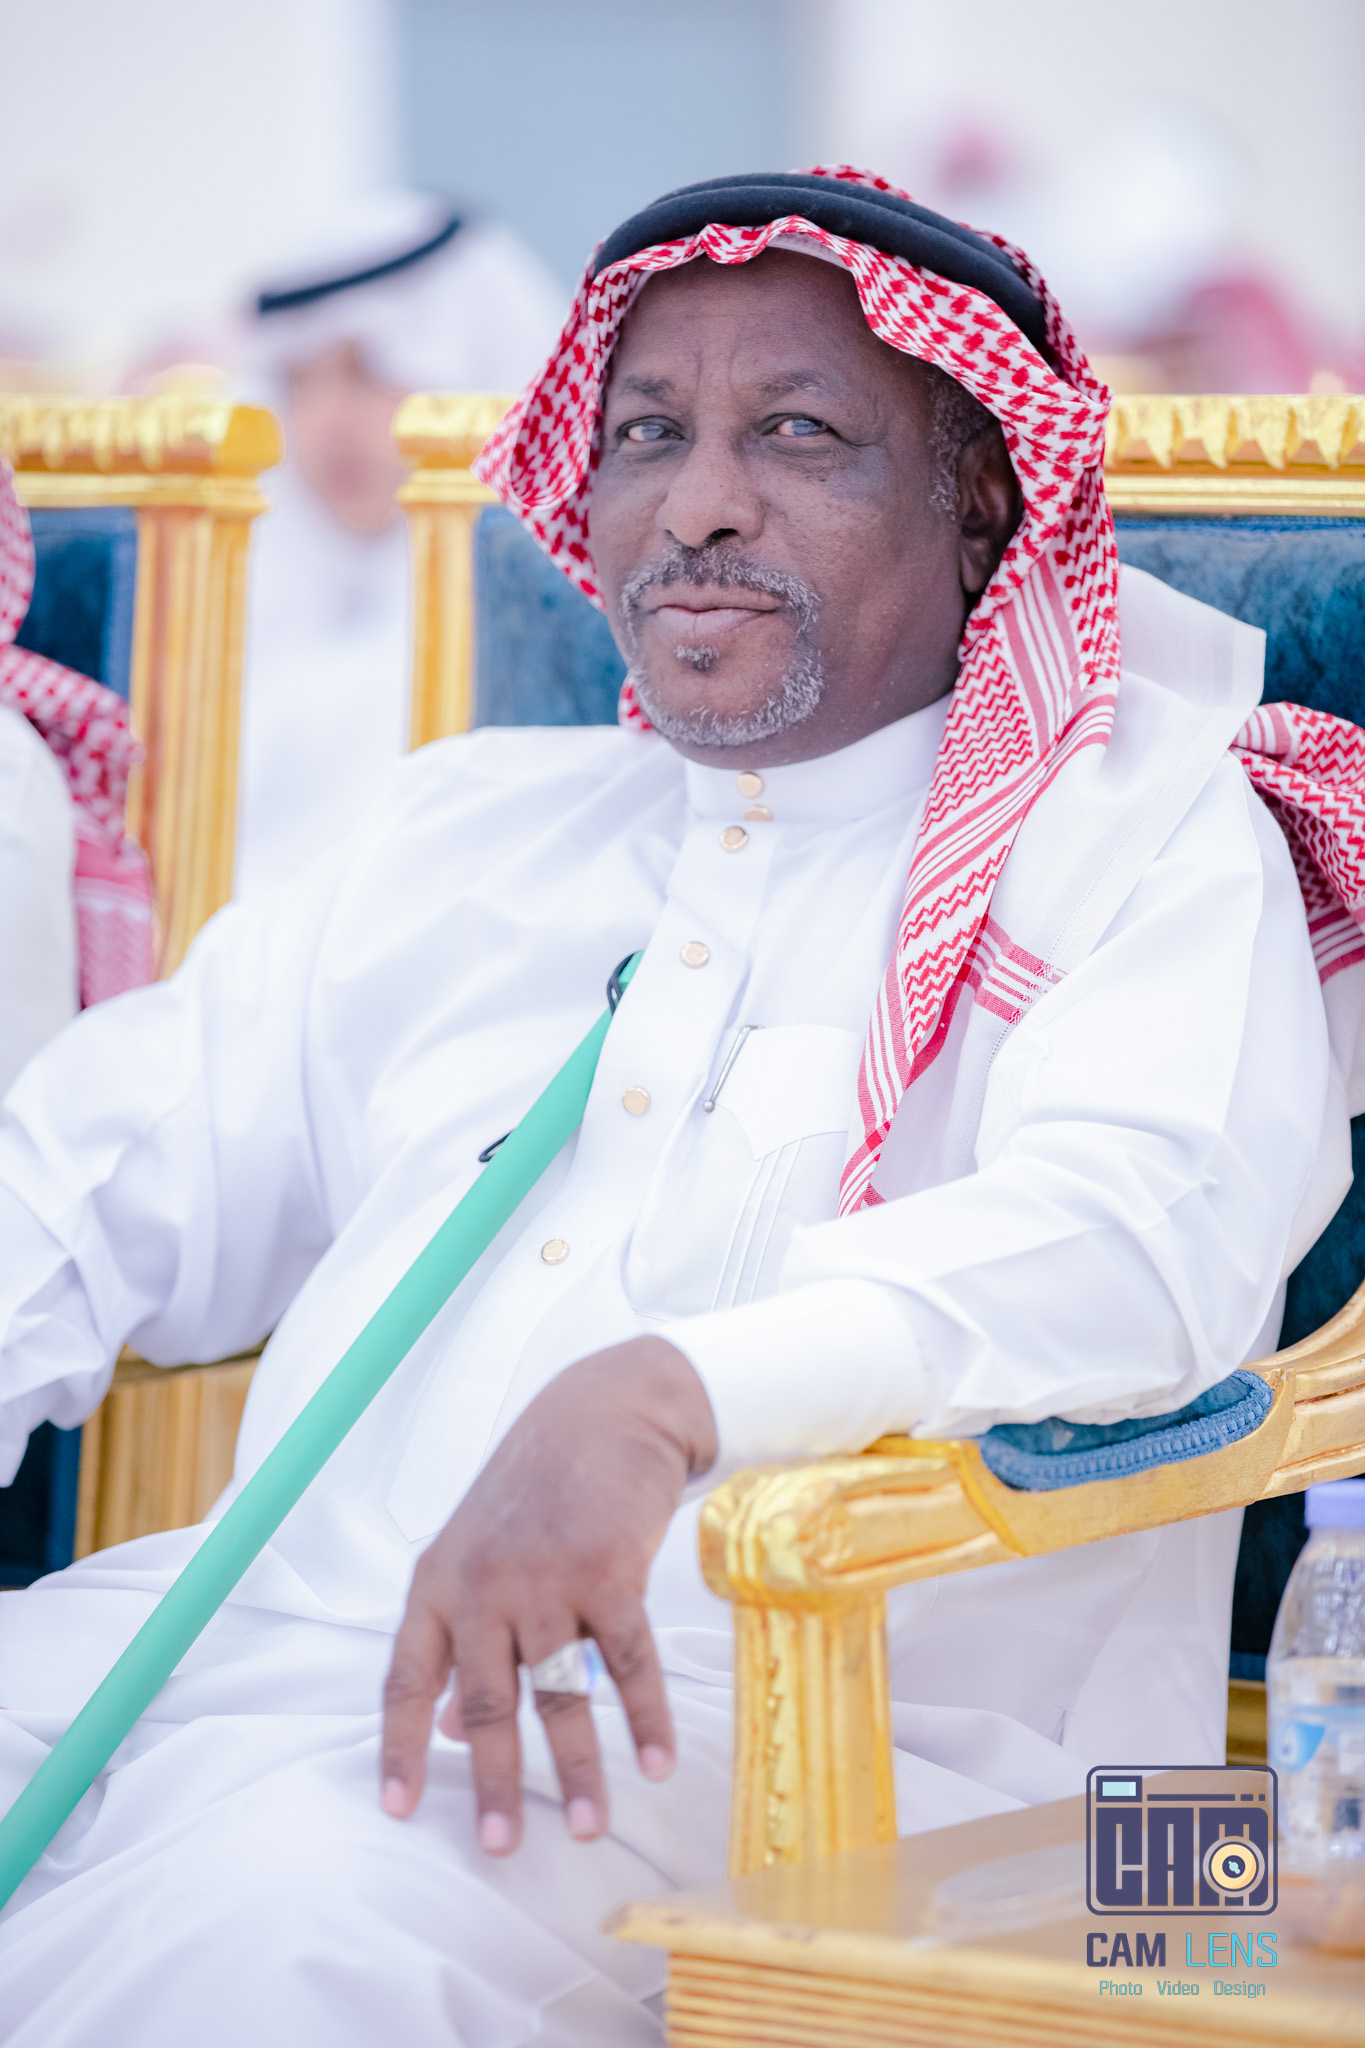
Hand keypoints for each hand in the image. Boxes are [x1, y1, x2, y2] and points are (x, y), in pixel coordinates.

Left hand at [379, 1336, 717, 1853]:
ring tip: (586, 1827)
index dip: (400, 1748)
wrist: (604, 1409)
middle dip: (496, 1782)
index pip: (405, 1680)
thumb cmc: (537, 1486)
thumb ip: (462, 1633)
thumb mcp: (478, 1550)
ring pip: (558, 1693)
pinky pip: (627, 1661)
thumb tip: (448, 1730)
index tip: (399, 1811)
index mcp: (438, 1582)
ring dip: (577, 1768)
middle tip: (500, 1846)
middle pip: (484, 1703)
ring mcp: (545, 1576)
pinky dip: (644, 1716)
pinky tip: (656, 1761)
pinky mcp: (607, 1568)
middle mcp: (483, 1584)